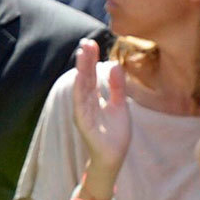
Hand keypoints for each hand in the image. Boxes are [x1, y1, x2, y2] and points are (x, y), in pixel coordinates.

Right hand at [70, 40, 130, 178]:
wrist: (114, 156)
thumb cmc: (114, 132)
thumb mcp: (119, 105)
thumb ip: (117, 87)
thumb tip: (115, 65)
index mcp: (92, 98)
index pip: (91, 75)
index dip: (91, 60)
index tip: (92, 43)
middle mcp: (85, 104)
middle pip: (84, 78)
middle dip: (85, 61)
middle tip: (86, 42)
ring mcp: (83, 113)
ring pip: (81, 89)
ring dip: (81, 72)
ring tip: (83, 55)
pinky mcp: (85, 124)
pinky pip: (81, 106)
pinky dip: (80, 92)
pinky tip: (81, 79)